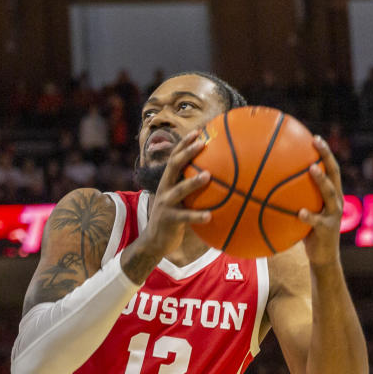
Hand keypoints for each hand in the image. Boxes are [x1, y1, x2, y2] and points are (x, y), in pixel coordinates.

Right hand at [140, 131, 212, 257]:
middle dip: (187, 153)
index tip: (198, 132)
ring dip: (193, 182)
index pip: (174, 157)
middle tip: (203, 144)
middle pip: (173, 166)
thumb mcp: (180, 201)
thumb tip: (218, 180)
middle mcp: (164, 189)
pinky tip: (210, 216)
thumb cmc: (174, 218)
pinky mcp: (169, 220)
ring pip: (179, 189)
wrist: (154, 241)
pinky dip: (197, 216)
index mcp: (168, 182)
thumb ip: (192, 190)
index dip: (184, 144)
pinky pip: (185, 217)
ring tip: (208, 175)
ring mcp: (165, 204)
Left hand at [298, 136, 342, 267]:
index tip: (314, 137)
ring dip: (321, 180)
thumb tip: (265, 184)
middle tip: (316, 142)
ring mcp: (334, 214)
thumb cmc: (307, 231)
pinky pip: (316, 221)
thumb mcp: (301, 211)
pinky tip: (300, 212)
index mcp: (331, 194)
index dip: (325, 153)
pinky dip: (308, 216)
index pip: (330, 168)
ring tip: (312, 169)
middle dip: (326, 156)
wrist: (322, 257)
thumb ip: (292, 198)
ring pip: (330, 193)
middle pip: (334, 173)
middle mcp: (336, 200)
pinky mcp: (327, 229)